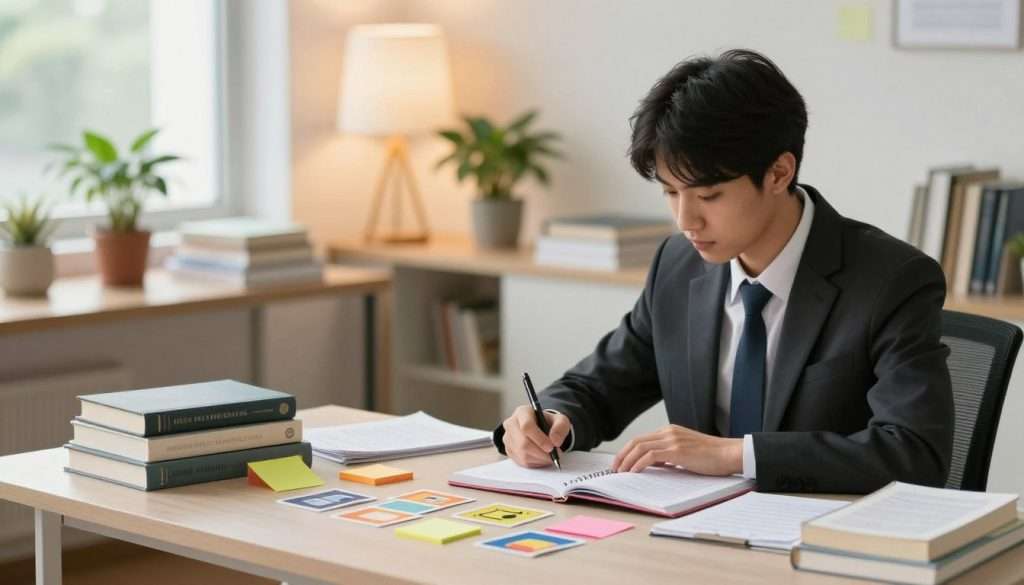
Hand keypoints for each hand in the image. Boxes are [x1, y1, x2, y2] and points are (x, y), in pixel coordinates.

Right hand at [501, 406, 570, 467]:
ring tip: (549, 456)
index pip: (526, 426)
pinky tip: (541, 457)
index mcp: (522, 412)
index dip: (539, 439)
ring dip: (539, 459)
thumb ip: (561, 427)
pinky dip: (535, 463)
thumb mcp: (560, 420)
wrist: (540, 428)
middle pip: (523, 443)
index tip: (551, 447)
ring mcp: (508, 438)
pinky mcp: (509, 450)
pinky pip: (521, 462)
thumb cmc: (548, 423)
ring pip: (522, 455)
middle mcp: (511, 424)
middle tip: (554, 455)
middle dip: (541, 452)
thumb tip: (555, 441)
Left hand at [612, 424, 743, 475]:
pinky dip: (639, 463)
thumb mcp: (686, 453)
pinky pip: (650, 455)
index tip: (620, 463)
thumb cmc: (712, 457)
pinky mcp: (677, 450)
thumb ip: (669, 455)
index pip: (641, 439)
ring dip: (627, 460)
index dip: (627, 451)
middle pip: (636, 441)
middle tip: (614, 468)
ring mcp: (673, 440)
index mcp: (670, 431)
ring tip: (620, 472)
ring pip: (640, 447)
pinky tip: (634, 472)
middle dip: (622, 455)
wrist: (730, 454)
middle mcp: (669, 432)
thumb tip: (653, 465)